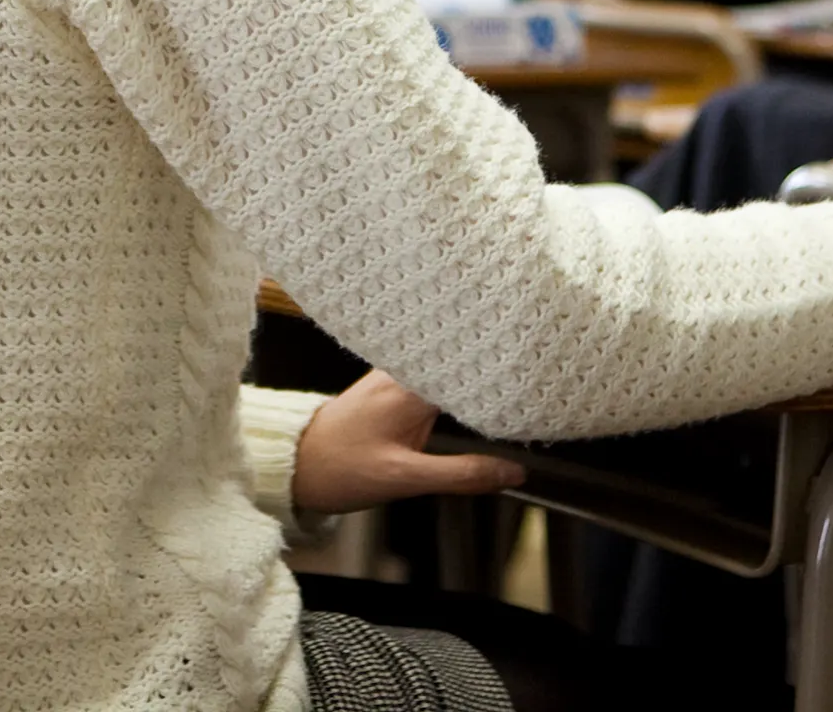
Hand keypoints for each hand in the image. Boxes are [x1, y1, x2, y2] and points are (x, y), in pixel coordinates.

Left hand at [292, 370, 526, 517]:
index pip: (464, 358)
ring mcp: (395, 374)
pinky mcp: (392, 385)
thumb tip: (513, 473)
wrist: (295, 465)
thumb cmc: (340, 468)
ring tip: (515, 370)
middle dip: (495, 357)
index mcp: (408, 385)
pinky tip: (478, 386)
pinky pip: (434, 374)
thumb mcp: (405, 479)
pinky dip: (458, 379)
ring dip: (476, 367)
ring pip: (447, 363)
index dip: (501, 357)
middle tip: (536, 361)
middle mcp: (402, 370)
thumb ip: (462, 474)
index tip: (535, 360)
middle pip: (459, 354)